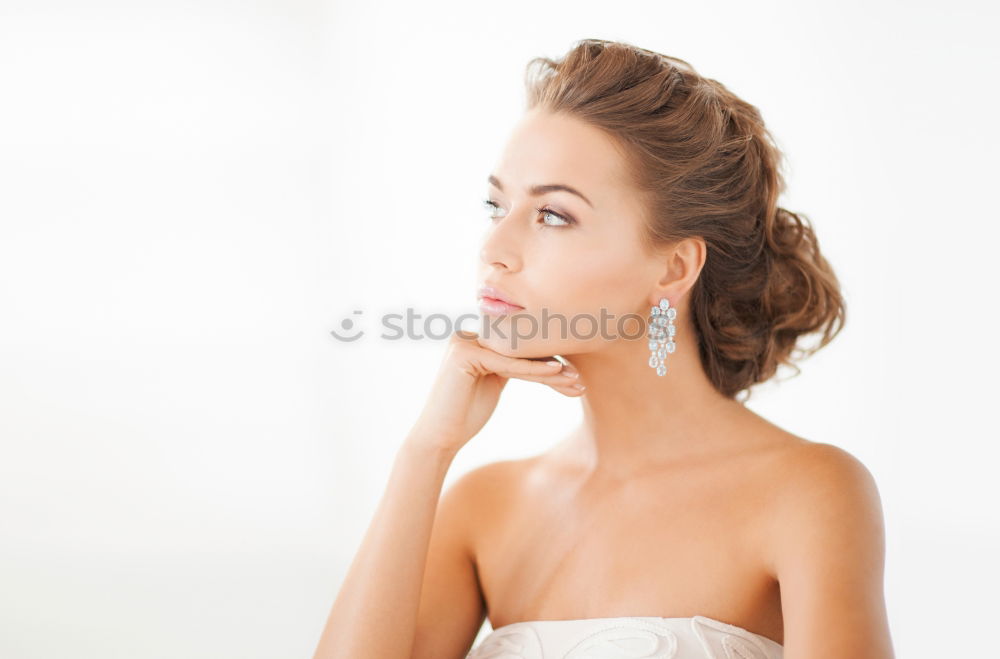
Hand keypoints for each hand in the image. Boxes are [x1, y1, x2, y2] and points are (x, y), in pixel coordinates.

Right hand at [406, 329, 582, 453]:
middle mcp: (466, 335)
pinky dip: (533, 370)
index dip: (546, 360)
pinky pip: (507, 363)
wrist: (439, 439)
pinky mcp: (463, 353)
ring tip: (576, 381)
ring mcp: (463, 341)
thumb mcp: (494, 382)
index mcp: (473, 338)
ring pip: (517, 355)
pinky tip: (557, 374)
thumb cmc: (466, 416)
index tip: (574, 375)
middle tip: (580, 380)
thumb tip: (540, 354)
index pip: (517, 346)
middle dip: (552, 365)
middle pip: (519, 348)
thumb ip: (509, 364)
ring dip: (550, 369)